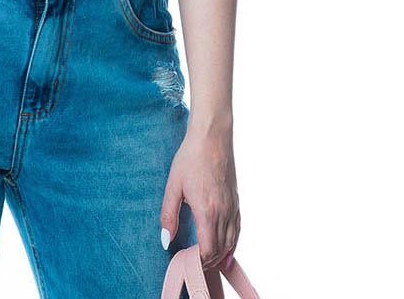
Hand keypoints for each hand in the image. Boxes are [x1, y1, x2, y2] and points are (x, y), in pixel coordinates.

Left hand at [160, 122, 240, 271]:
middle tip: (194, 264)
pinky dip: (232, 243)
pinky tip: (226, 249)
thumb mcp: (173, 186)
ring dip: (220, 255)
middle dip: (208, 261)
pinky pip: (237, 230)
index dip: (199, 261)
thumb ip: (168, 215)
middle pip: (221, 250)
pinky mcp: (236, 201)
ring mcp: (232, 207)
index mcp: (207, 211)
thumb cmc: (190, 158)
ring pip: (231, 242)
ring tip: (208, 262)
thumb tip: (165, 240)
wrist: (212, 138)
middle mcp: (224, 212)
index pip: (208, 250)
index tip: (187, 261)